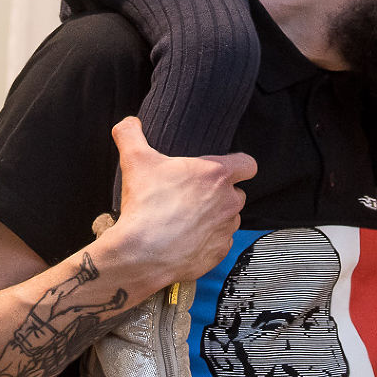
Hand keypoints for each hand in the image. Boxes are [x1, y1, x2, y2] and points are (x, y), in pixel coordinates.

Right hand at [109, 117, 254, 286]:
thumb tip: (128, 123)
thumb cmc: (146, 205)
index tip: (221, 170)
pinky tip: (186, 240)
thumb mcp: (135, 160)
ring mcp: (226, 229)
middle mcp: (228, 201)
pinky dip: (208, 242)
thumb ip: (131, 134)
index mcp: (216, 174)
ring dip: (215, 218)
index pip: (248, 164)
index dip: (238, 165)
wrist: (142, 253)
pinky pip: (220, 243)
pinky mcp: (219, 253)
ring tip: (188, 219)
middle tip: (194, 195)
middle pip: (237, 193)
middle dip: (220, 193)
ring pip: (229, 219)